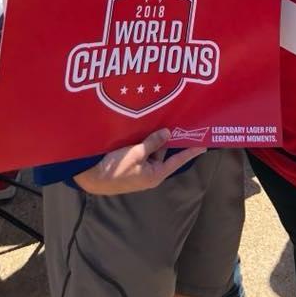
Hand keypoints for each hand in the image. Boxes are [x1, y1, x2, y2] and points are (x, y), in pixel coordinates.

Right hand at [73, 128, 205, 195]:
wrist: (91, 177)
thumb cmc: (115, 168)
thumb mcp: (135, 153)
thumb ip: (152, 142)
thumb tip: (167, 133)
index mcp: (155, 174)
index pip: (178, 160)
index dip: (191, 151)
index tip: (204, 144)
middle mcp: (150, 173)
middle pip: (164, 152)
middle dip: (168, 138)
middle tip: (178, 121)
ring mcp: (140, 169)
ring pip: (152, 150)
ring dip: (154, 137)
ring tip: (160, 119)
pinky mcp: (130, 164)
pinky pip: (142, 151)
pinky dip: (145, 141)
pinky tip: (145, 127)